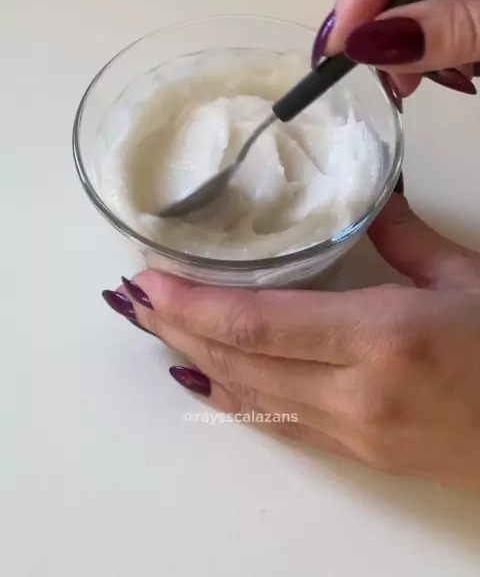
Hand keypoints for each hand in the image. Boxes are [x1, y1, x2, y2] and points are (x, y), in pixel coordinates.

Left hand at [108, 194, 479, 490]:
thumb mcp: (468, 278)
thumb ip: (405, 235)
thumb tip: (372, 192)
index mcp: (384, 337)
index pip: (257, 323)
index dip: (191, 303)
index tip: (146, 280)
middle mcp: (357, 394)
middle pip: (239, 360)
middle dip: (175, 327)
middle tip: (130, 299)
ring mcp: (357, 434)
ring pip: (250, 395)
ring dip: (193, 358)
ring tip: (152, 328)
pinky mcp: (363, 455)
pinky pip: (281, 424)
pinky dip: (232, 398)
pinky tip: (201, 379)